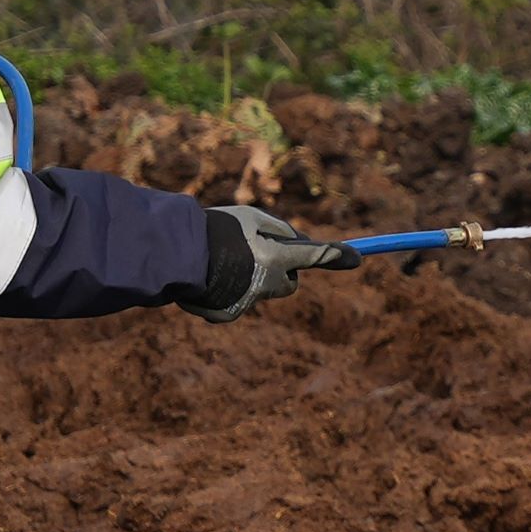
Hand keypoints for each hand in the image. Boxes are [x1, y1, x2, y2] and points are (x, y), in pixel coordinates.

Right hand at [198, 204, 343, 321]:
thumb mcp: (250, 217)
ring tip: (225, 262)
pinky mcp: (229, 314)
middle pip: (289, 284)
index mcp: (275, 256)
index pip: (315, 257)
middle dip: (282, 273)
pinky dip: (231, 291)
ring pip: (261, 292)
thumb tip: (300, 241)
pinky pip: (238, 301)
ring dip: (252, 280)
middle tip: (260, 256)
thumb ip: (280, 230)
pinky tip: (212, 277)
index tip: (357, 259)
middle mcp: (267, 283)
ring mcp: (248, 302)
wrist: (173, 252)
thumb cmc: (214, 228)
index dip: (336, 256)